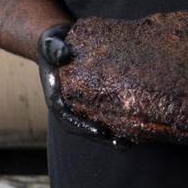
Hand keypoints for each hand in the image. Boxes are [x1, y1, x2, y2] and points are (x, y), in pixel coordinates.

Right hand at [37, 23, 133, 149]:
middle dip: (103, 137)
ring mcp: (82, 104)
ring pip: (96, 123)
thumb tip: (64, 55)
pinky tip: (137, 123)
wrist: (59, 43)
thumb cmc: (52, 44)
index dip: (84, 127)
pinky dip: (119, 119)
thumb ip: (54, 49)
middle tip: (123, 144)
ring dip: (113, 134)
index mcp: (56, 98)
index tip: (101, 132)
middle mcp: (69, 106)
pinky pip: (105, 112)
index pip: (68, 118)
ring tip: (132, 141)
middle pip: (85, 127)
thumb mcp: (49, 43)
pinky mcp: (94, 97)